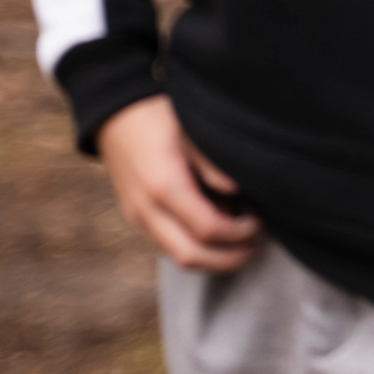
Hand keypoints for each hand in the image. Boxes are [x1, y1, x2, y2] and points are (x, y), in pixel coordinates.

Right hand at [98, 96, 259, 271]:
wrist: (114, 114)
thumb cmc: (158, 116)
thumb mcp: (193, 132)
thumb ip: (215, 166)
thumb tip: (239, 193)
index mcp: (164, 187)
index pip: (208, 229)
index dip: (239, 232)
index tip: (259, 222)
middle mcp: (146, 210)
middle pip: (190, 256)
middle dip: (228, 259)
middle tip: (255, 246)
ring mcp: (136, 217)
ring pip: (177, 257)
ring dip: (212, 258)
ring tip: (241, 243)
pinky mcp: (135, 218)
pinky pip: (167, 246)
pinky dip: (194, 247)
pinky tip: (215, 232)